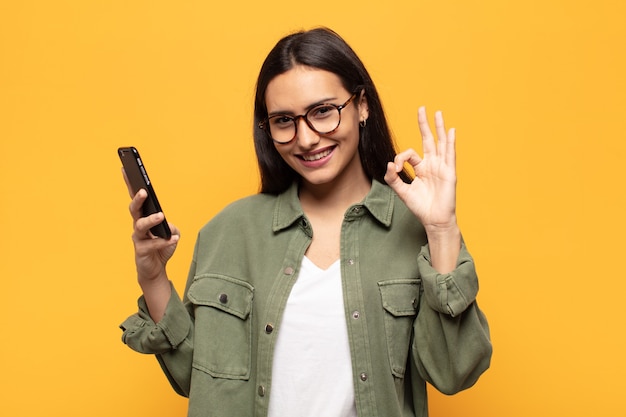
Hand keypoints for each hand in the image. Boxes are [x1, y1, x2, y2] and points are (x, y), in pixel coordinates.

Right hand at [123, 169, 179, 283]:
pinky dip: (164, 241)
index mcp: (144, 218)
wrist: (155, 270)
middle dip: (137, 199)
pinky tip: (173, 239)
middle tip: (143, 191)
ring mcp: (138, 239)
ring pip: (140, 226)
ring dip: (150, 220)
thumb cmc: (161, 248)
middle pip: (134, 210)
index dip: (130, 184)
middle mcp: (138, 226)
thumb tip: (167, 224)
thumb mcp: (171, 234)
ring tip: (161, 216)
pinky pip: (152, 245)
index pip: (137, 199)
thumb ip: (171, 227)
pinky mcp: (141, 251)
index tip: (126, 169)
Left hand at [384, 106, 457, 232]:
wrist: (433, 220)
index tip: (395, 168)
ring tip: (438, 113)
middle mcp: (432, 164)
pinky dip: (451, 142)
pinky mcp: (449, 173)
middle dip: (424, 124)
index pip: (410, 154)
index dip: (400, 158)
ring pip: (441, 143)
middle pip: (428, 140)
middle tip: (422, 108)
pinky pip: (450, 155)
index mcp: (421, 168)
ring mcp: (442, 167)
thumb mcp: (402, 192)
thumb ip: (393, 179)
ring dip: (439, 128)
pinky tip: (451, 131)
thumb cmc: (420, 207)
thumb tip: (389, 164)